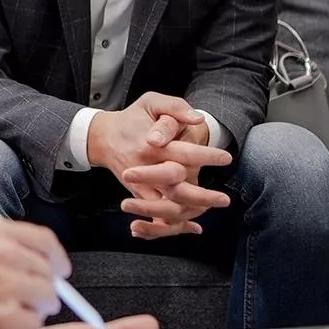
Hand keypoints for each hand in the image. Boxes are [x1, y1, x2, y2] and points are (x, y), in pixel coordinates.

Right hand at [0, 218, 70, 328]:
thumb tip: (28, 258)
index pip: (45, 240)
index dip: (56, 256)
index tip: (58, 268)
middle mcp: (9, 256)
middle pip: (49, 273)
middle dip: (44, 287)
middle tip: (31, 299)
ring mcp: (11, 288)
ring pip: (46, 300)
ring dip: (35, 309)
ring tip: (11, 314)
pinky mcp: (8, 319)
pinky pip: (33, 325)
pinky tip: (3, 327)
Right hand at [88, 93, 230, 237]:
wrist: (102, 138)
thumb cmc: (131, 119)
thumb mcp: (150, 102)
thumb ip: (174, 107)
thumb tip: (198, 119)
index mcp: (150, 145)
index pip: (181, 153)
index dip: (205, 156)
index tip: (226, 158)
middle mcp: (145, 168)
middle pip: (175, 188)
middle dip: (201, 196)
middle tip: (224, 199)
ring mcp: (140, 184)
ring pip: (166, 206)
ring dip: (191, 211)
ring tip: (212, 208)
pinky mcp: (137, 194)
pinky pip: (156, 214)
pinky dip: (173, 224)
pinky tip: (192, 226)